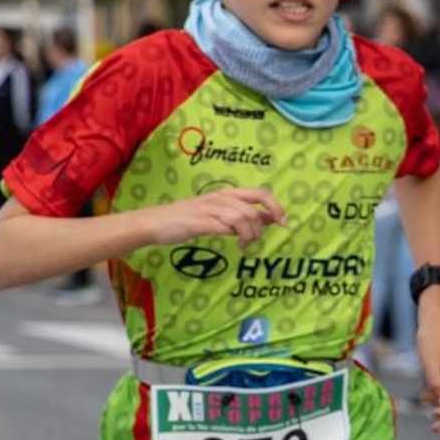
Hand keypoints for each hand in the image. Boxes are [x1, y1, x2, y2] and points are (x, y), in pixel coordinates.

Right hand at [146, 188, 287, 250]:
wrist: (156, 222)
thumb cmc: (189, 218)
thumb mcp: (220, 213)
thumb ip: (244, 214)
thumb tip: (270, 218)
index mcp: (227, 193)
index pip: (261, 193)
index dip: (276, 207)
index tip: (283, 223)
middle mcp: (220, 198)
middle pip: (253, 208)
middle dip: (261, 227)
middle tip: (255, 240)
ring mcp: (209, 209)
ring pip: (242, 218)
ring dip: (249, 235)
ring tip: (245, 245)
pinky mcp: (199, 222)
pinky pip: (225, 227)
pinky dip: (237, 237)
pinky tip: (237, 246)